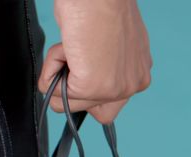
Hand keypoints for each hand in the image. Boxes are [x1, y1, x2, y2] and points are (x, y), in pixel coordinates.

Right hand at [39, 0, 152, 123]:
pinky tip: (65, 46)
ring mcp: (116, 89)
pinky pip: (55, 92)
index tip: (81, 70)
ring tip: (70, 47)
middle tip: (75, 61)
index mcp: (139, 72)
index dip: (90, 92)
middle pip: (96, 112)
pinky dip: (51, 68)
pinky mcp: (93, 87)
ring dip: (59, 75)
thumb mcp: (110, 44)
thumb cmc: (100, 5)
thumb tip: (81, 79)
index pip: (113, 104)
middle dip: (76, 92)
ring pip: (71, 104)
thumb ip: (105, 67)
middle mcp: (134, 84)